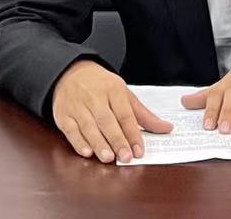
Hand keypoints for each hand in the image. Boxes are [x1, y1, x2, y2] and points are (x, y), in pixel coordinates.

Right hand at [51, 60, 171, 163]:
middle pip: (107, 121)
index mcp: (113, 90)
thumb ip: (143, 115)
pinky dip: (78, 141)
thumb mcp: (124, 94)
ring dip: (99, 143)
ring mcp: (78, 106)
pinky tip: (87, 152)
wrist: (71, 71)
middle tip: (126, 157)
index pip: (125, 114)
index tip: (139, 151)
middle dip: (117, 140)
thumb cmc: (101, 86)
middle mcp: (95, 97)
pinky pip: (71, 130)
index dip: (132, 133)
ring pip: (89, 126)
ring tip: (108, 158)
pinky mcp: (63, 114)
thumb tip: (166, 128)